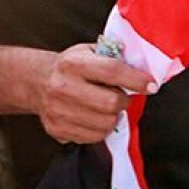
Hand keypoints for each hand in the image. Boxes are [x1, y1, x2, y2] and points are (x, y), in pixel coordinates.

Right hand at [35, 44, 154, 142]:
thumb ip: (115, 57)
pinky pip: (94, 137)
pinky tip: (95, 117)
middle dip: (124, 100)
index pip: (112, 71)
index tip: (151, 85)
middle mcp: (62, 87)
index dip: (137, 80)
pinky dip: (102, 129)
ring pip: (106, 123)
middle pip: (111, 103)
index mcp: (73, 63)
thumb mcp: (89, 52)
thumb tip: (146, 68)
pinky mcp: (56, 129)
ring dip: (114, 117)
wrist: (37, 81)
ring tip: (106, 107)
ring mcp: (57, 110)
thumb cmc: (71, 66)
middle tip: (121, 96)